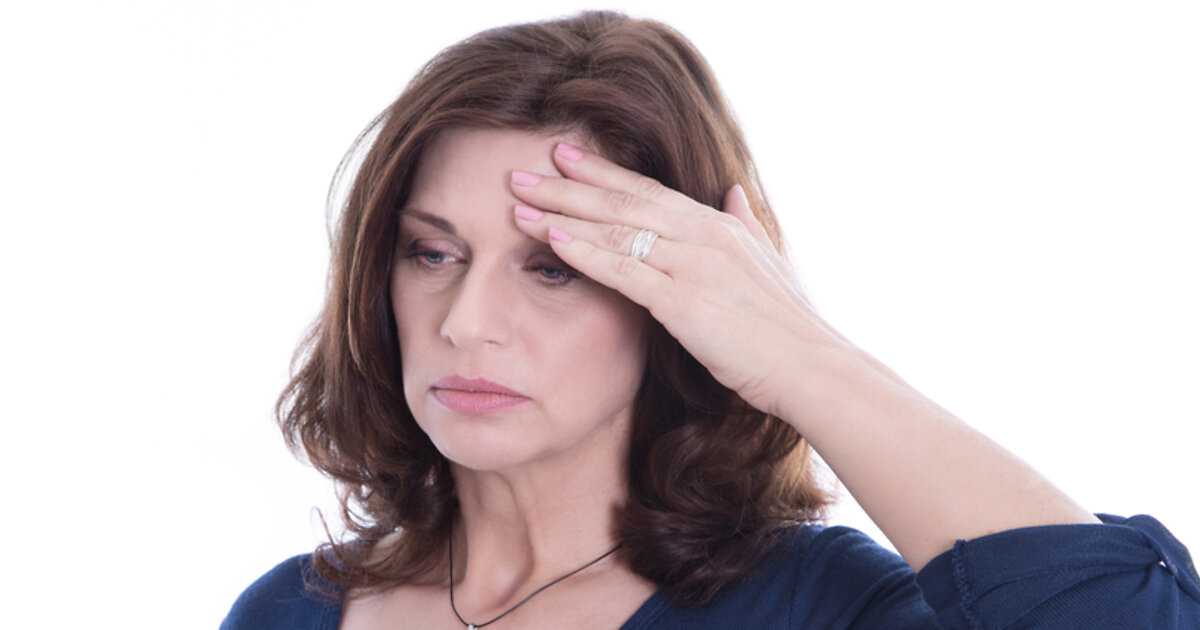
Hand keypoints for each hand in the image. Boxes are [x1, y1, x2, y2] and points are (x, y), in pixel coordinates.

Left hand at [509, 142, 846, 419]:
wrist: (810, 366)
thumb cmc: (787, 325)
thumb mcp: (769, 262)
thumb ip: (746, 224)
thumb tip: (733, 192)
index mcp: (717, 225)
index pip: (648, 189)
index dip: (602, 171)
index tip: (565, 156)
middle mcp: (702, 234)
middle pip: (622, 200)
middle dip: (567, 185)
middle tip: (521, 171)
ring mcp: (693, 264)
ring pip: (616, 229)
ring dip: (562, 215)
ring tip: (518, 204)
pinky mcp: (684, 300)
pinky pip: (624, 270)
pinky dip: (585, 253)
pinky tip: (552, 242)